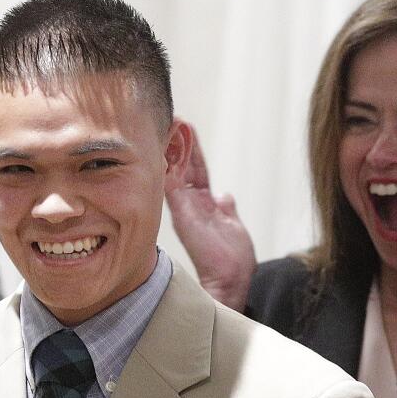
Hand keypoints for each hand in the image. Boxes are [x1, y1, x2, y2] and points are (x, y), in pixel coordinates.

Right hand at [165, 121, 255, 309]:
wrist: (229, 279)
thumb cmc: (232, 260)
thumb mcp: (233, 226)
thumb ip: (226, 209)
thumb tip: (225, 196)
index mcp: (205, 204)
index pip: (196, 170)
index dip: (192, 149)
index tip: (185, 128)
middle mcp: (192, 204)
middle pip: (183, 166)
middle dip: (179, 142)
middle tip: (172, 118)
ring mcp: (185, 209)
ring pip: (175, 173)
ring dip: (172, 150)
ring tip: (167, 126)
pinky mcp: (182, 214)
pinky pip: (172, 186)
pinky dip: (167, 169)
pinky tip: (162, 150)